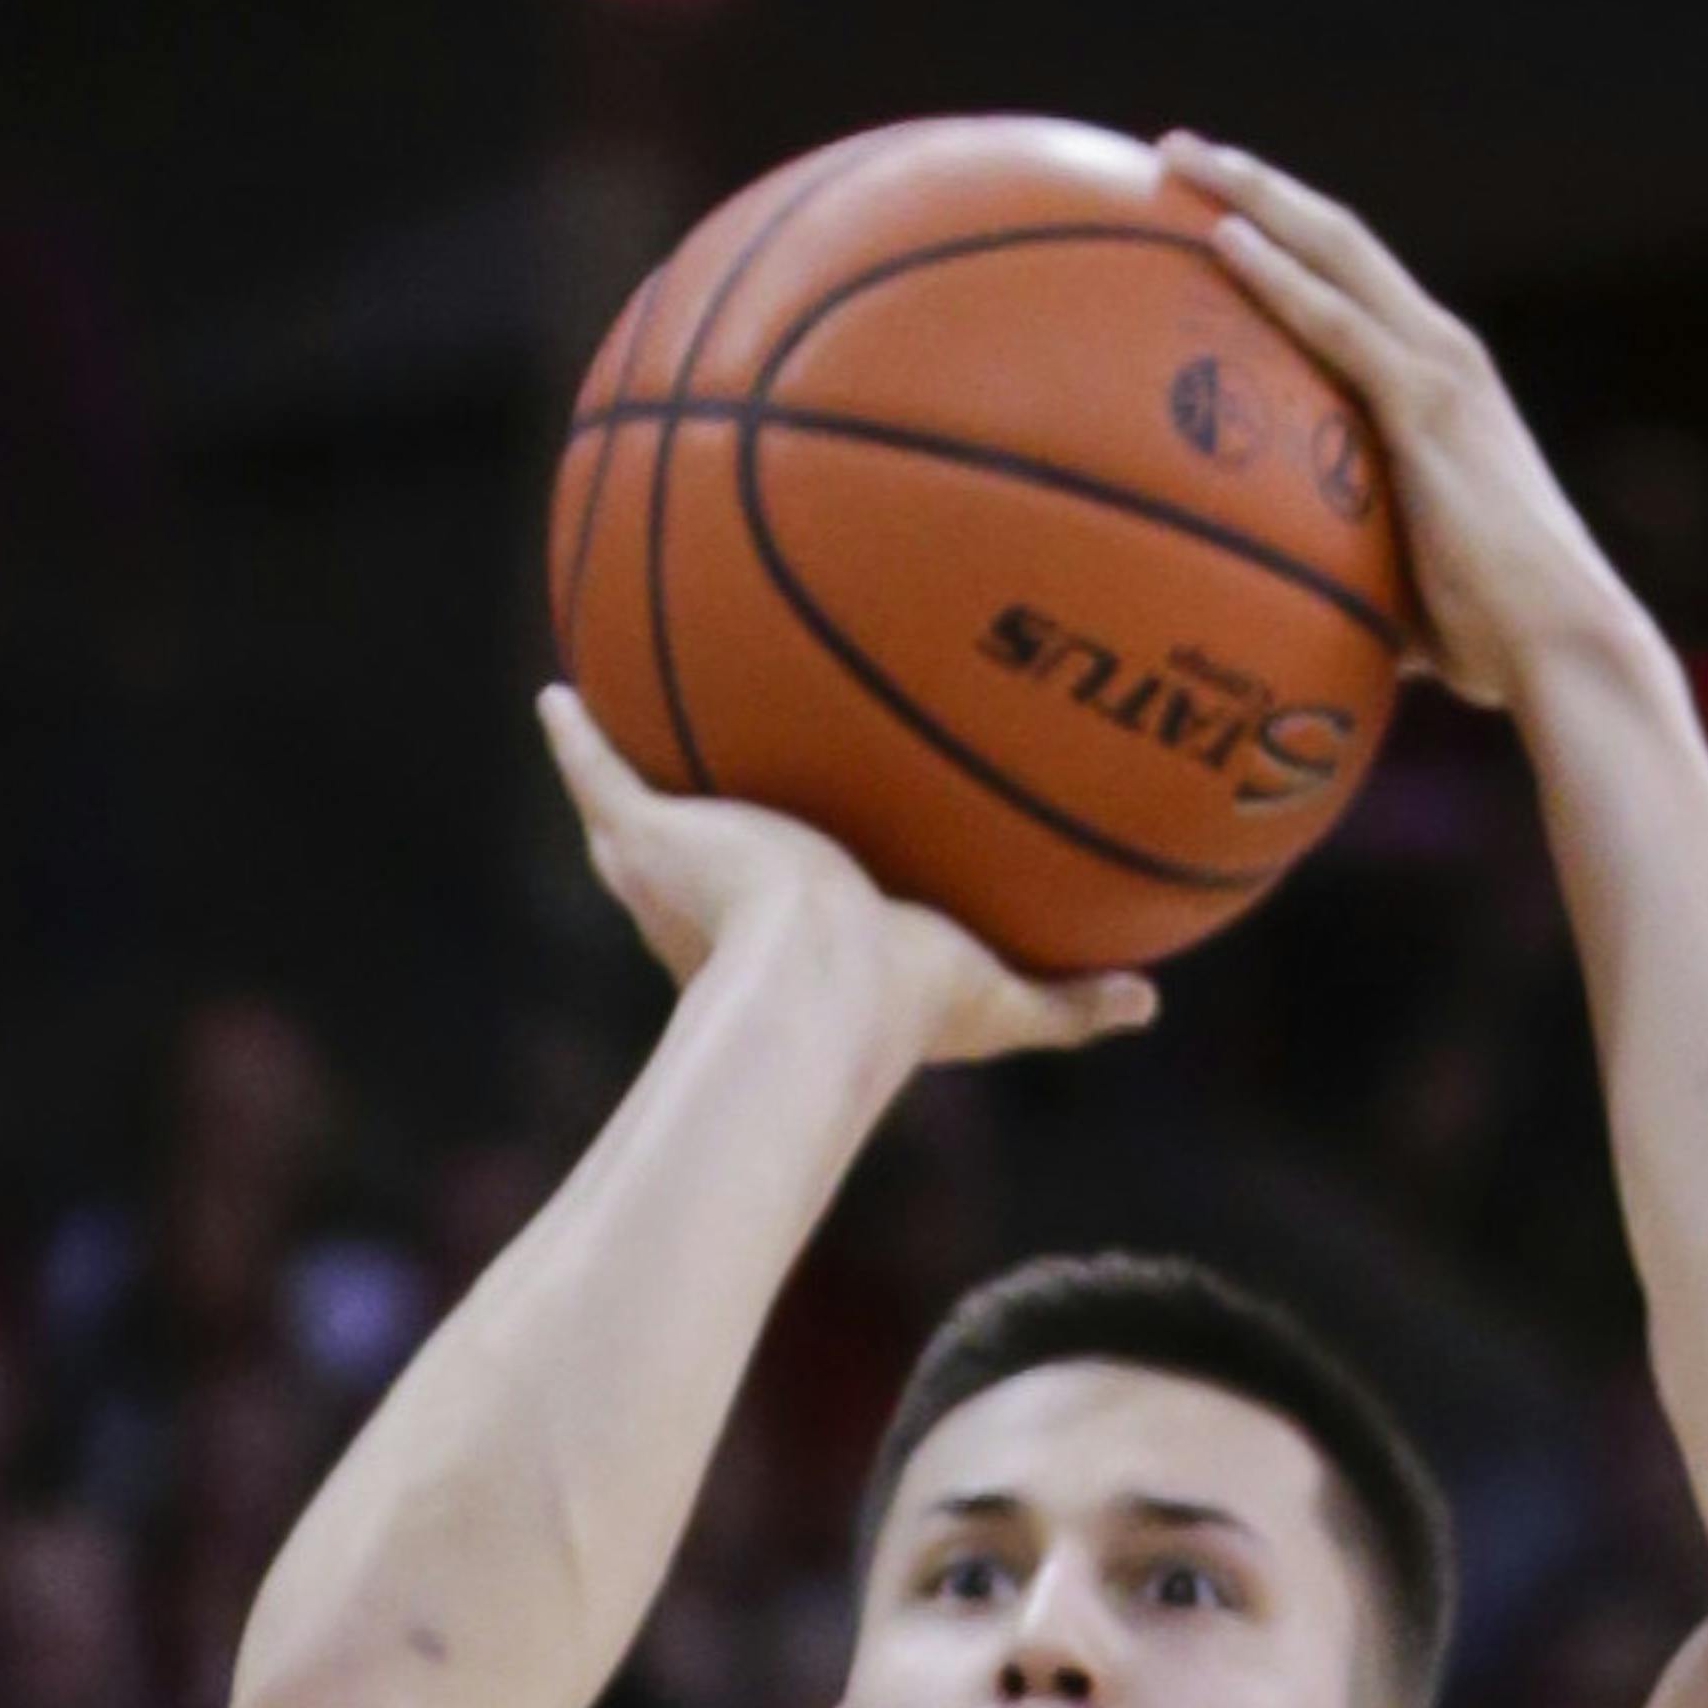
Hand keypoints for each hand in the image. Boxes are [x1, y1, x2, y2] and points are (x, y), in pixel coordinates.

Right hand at [538, 688, 1156, 1062]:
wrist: (823, 988)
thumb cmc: (904, 1012)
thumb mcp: (1004, 1003)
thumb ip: (1073, 1003)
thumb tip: (1151, 1002)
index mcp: (795, 953)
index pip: (781, 921)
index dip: (784, 897)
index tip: (801, 877)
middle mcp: (725, 915)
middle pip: (698, 868)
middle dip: (690, 838)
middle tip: (698, 790)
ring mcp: (679, 873)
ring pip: (637, 821)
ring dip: (621, 781)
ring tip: (601, 718)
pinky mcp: (648, 840)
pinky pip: (599, 777)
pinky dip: (574, 740)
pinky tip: (557, 695)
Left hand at [1158, 133, 1639, 712]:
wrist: (1563, 646)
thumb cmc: (1492, 641)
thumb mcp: (1406, 591)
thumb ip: (1352, 578)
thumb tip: (1286, 622)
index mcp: (1441, 384)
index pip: (1356, 283)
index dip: (1291, 234)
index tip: (1217, 206)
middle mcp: (1443, 354)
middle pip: (1337, 239)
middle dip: (1256, 186)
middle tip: (1176, 152)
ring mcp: (1440, 371)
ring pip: (1335, 251)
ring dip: (1257, 199)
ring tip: (1179, 161)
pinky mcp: (1429, 407)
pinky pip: (1337, 324)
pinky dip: (1279, 277)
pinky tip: (1221, 244)